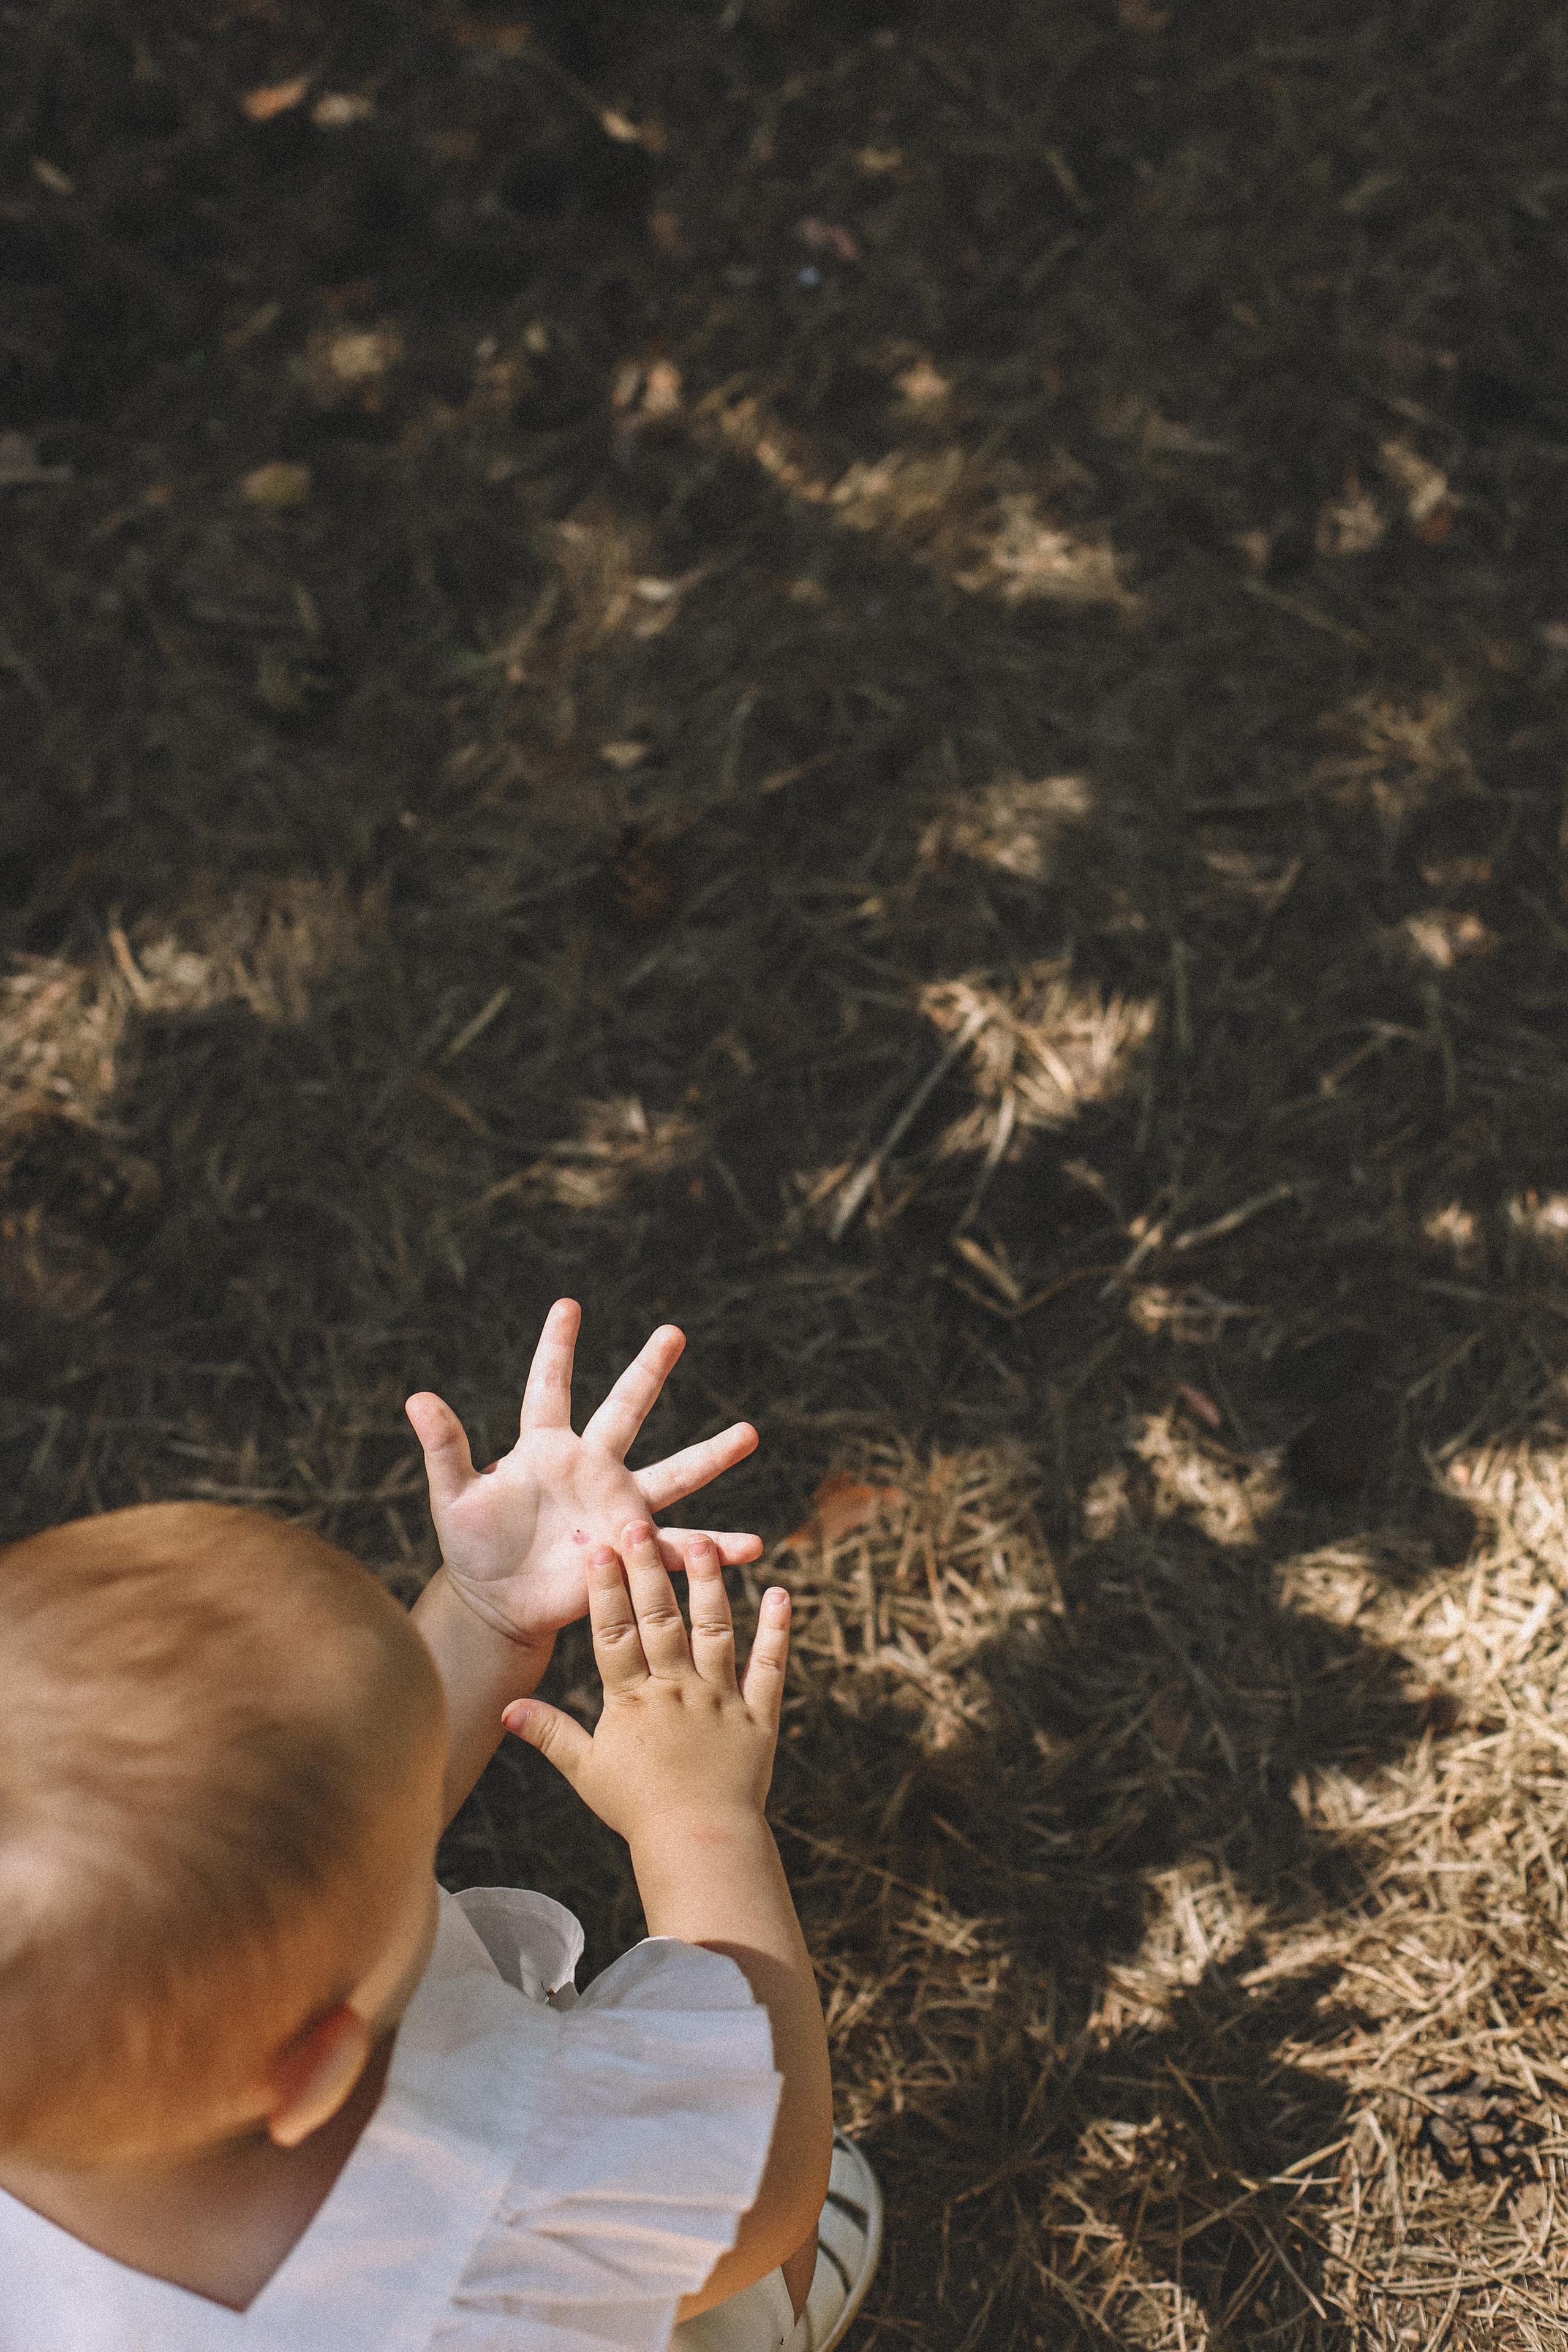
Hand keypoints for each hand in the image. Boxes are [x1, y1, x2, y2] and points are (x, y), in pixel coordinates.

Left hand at [406, 1300, 761, 1644]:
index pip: (549, 1387)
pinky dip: (716, 1549)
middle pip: (625, 1409)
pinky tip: (753, 1546)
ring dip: (711, 1454)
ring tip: (750, 1432)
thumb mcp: (454, 1498)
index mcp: (544, 1448)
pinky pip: (678, 1548)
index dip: (557, 1347)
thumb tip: (415, 1397)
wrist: (497, 1605)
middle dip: (648, 1370)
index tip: (568, 1304)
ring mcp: (616, 1506)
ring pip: (672, 1473)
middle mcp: (589, 1467)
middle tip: (673, 1331)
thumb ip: (444, 1448)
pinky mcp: (630, 1549)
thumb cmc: (472, 1549)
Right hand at [502, 1523, 789, 1843]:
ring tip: (702, 1542)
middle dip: (648, 1569)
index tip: (599, 1548)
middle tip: (640, 1524)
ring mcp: (720, 1699)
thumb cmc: (638, 1811)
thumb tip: (506, 1708)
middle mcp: (677, 1690)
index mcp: (633, 1701)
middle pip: (660, 1620)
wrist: (699, 1845)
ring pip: (714, 1631)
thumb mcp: (587, 1771)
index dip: (605, 1590)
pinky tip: (780, 1594)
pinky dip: (777, 1631)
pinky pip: (769, 1667)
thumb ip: (550, 1733)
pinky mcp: (758, 1716)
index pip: (614, 1634)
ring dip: (709, 1584)